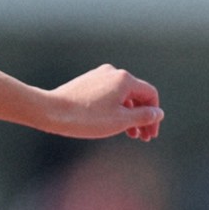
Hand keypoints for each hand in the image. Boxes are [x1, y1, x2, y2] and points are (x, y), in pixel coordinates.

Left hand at [47, 64, 162, 140]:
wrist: (50, 111)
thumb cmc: (86, 118)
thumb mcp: (121, 121)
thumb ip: (143, 116)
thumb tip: (158, 113)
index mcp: (124, 79)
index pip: (150, 94)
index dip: (154, 115)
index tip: (151, 134)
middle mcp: (112, 72)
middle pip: (136, 94)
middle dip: (142, 116)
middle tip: (143, 137)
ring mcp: (97, 76)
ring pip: (122, 96)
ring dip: (128, 114)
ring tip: (129, 134)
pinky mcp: (86, 82)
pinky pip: (108, 95)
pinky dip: (114, 109)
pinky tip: (111, 123)